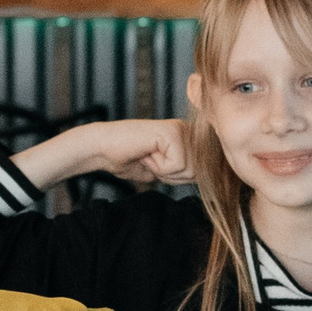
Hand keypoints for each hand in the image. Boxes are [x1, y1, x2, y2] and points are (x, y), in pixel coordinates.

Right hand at [78, 119, 196, 187]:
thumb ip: (187, 173)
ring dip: (164, 171)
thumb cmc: (130, 160)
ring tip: (148, 155)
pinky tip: (146, 152)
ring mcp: (181, 129)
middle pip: (197, 173)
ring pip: (188, 170)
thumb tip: (208, 181)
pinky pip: (177, 165)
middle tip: (151, 160)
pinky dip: (159, 166)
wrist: (103, 149)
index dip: (177, 179)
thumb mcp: (166, 171)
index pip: (201, 173)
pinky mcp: (172, 132)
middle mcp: (188, 131)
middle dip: (172, 177)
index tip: (158, 166)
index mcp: (189, 138)